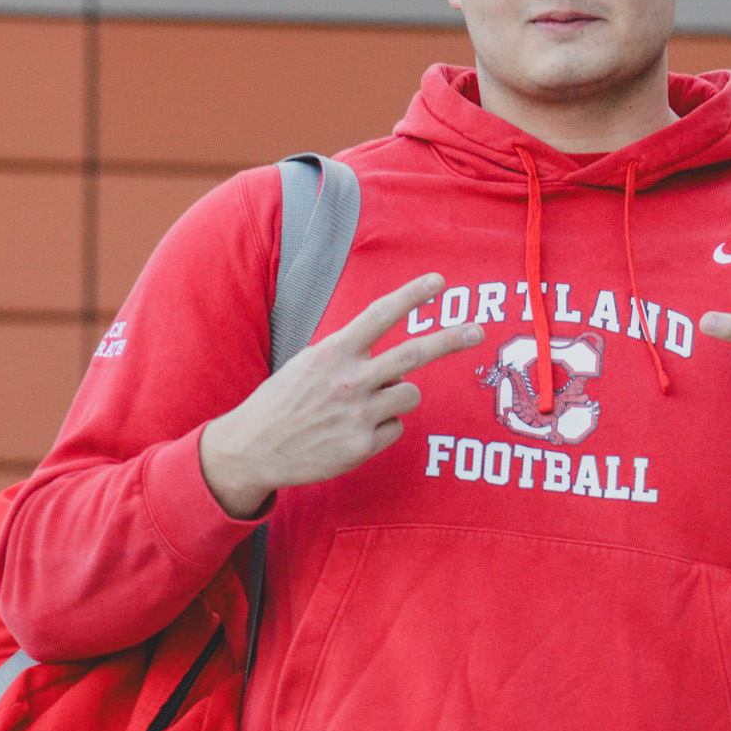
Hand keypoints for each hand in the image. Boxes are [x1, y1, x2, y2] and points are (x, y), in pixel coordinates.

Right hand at [200, 274, 483, 517]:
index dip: (412, 295)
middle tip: (478, 331)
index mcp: (333, 352)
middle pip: (414, 353)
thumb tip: (395, 361)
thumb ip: (349, 355)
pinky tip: (351, 432)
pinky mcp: (362, 445)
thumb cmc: (284, 402)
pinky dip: (383, 428)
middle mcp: (349, 379)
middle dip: (452, 339)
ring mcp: (358, 414)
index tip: (439, 282)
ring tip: (367, 404)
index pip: (379, 314)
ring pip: (410, 393)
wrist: (253, 448)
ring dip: (400, 395)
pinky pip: (395, 428)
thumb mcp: (309, 363)